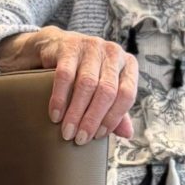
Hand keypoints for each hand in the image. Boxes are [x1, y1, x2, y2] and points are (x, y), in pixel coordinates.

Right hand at [0, 28, 135, 144]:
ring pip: (87, 85)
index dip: (113, 118)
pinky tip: (56, 115)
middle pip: (107, 91)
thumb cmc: (85, 73)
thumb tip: (127, 134)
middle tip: (80, 139)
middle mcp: (113, 53)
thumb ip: (117, 111)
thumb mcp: (105, 89)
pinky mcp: (69, 46)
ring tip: (67, 132)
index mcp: (128, 64)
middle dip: (93, 119)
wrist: (58, 47)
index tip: (98, 136)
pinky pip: (65, 75)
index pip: (127, 95)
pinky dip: (60, 99)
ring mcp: (92, 46)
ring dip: (76, 112)